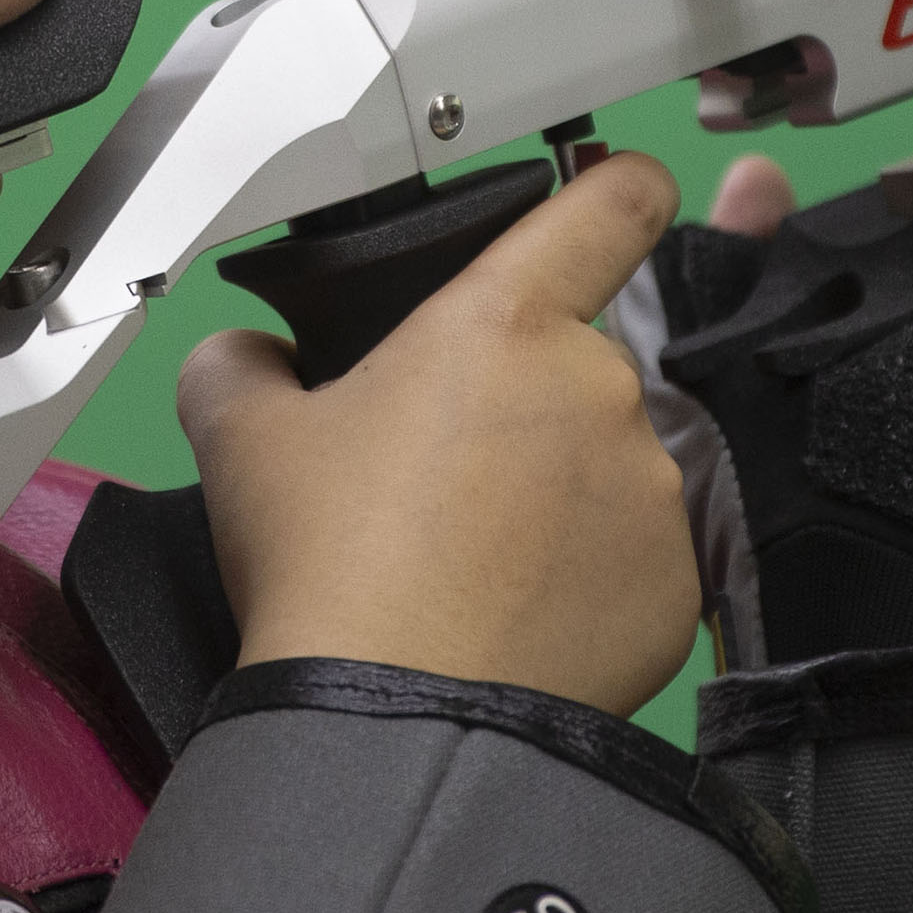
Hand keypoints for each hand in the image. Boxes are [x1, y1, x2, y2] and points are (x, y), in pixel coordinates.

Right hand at [179, 152, 700, 716]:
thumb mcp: (241, 440)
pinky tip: (513, 616)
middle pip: (572, 367)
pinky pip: (631, 560)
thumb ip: (241, 363)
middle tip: (441, 481)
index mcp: (503, 322)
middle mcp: (596, 388)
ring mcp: (646, 490)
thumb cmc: (330, 574)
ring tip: (468, 564)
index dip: (618, 185)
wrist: (394, 727)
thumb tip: (246, 356)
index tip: (615, 191)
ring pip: (603, 469)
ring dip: (554, 499)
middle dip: (520, 410)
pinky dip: (583, 582)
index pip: (609, 203)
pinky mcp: (671, 585)